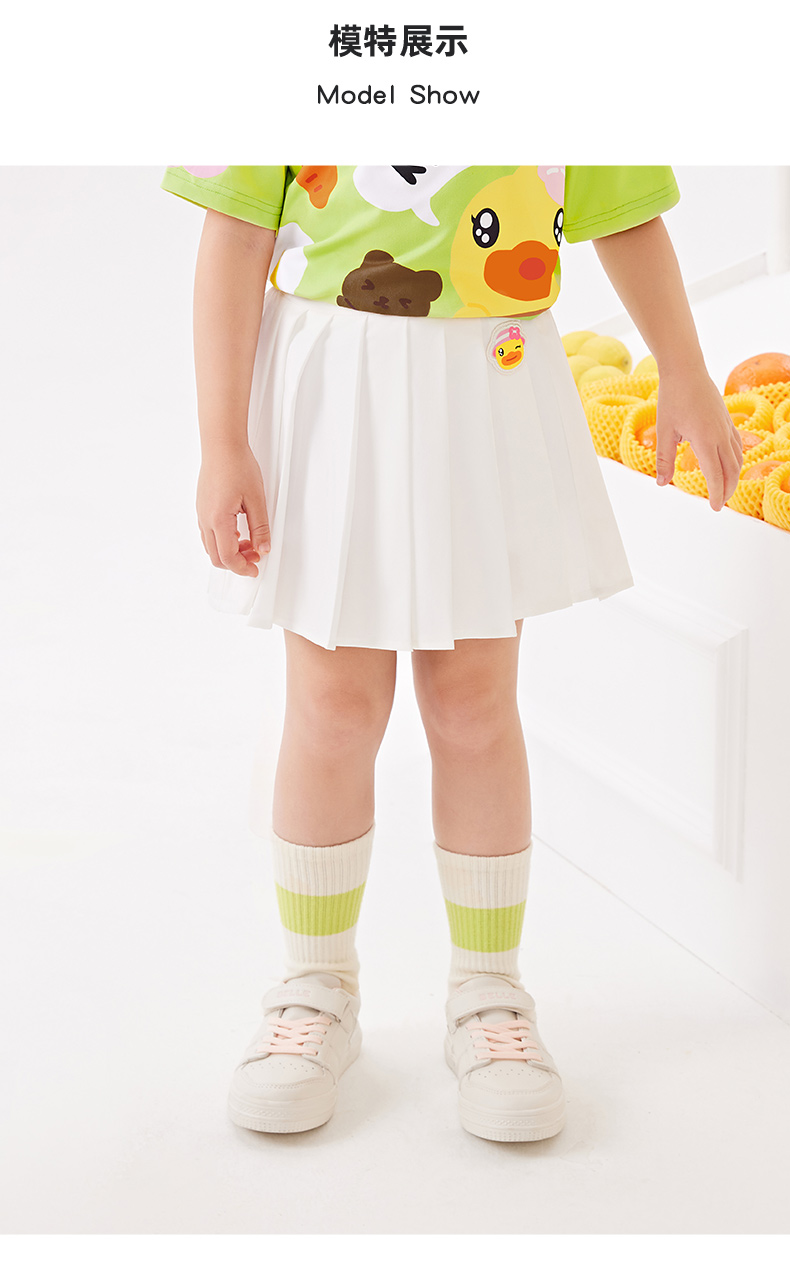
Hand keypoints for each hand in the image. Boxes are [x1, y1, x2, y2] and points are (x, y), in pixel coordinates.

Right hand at [196, 444, 270, 576]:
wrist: (222, 445)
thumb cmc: (237, 466)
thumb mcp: (256, 500)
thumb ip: (260, 528)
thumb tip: (263, 548)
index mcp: (218, 520)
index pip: (227, 557)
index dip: (242, 568)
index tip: (255, 569)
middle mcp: (205, 519)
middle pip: (216, 557)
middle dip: (236, 563)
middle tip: (255, 557)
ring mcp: (201, 514)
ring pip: (211, 546)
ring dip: (229, 551)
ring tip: (249, 543)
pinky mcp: (202, 507)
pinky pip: (208, 533)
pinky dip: (222, 540)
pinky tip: (238, 531)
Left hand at [654, 367, 743, 509]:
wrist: (686, 369)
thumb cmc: (673, 397)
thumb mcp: (664, 431)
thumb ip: (664, 459)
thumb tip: (662, 483)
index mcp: (705, 439)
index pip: (715, 475)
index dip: (717, 494)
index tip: (715, 507)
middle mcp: (720, 434)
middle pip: (731, 470)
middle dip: (727, 489)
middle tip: (720, 503)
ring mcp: (726, 426)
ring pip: (737, 458)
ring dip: (733, 476)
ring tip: (725, 488)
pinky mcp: (727, 420)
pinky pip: (737, 445)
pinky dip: (735, 460)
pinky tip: (729, 465)